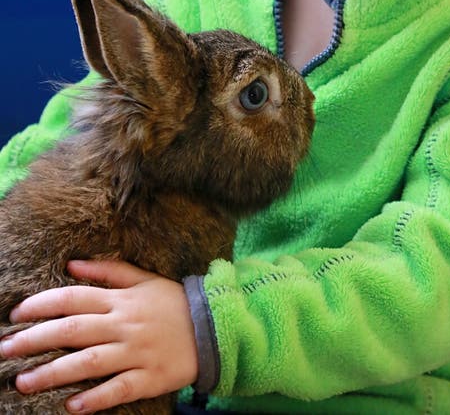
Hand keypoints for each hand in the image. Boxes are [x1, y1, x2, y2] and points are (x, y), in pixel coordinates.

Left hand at [0, 259, 198, 413]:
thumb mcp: (143, 278)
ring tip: (24, 382)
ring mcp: (136, 352)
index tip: (16, 314)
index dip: (43, 304)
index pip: (75, 298)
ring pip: (89, 362)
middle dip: (35, 339)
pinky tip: (72, 406)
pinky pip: (119, 389)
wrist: (215, 327)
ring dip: (54, 373)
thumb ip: (107, 270)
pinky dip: (95, 398)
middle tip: (5, 349)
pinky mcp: (149, 378)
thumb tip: (71, 264)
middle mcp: (125, 324)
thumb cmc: (172, 302)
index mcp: (121, 299)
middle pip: (74, 330)